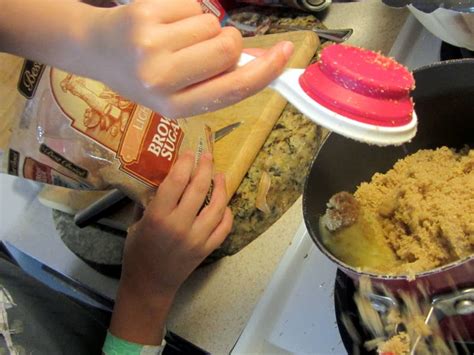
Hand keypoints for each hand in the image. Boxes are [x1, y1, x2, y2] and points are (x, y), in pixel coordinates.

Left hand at [87, 0, 293, 116]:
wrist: (97, 51)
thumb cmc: (144, 77)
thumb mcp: (178, 93)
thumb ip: (219, 81)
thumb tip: (262, 61)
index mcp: (175, 106)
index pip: (232, 89)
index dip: (264, 71)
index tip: (285, 53)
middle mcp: (161, 78)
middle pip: (228, 47)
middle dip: (228, 44)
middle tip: (205, 49)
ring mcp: (151, 43)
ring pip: (213, 24)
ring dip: (204, 29)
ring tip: (177, 39)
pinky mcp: (145, 13)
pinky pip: (194, 4)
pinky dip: (188, 11)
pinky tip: (165, 24)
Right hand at [110, 150, 231, 343]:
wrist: (150, 284)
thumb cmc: (138, 252)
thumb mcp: (137, 222)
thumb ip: (151, 200)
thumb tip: (165, 177)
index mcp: (158, 217)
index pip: (176, 181)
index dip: (185, 163)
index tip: (190, 152)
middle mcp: (180, 226)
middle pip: (199, 189)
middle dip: (205, 168)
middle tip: (208, 157)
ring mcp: (197, 238)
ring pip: (217, 206)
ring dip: (221, 188)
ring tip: (220, 176)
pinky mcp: (207, 249)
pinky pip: (224, 227)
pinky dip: (227, 213)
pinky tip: (224, 204)